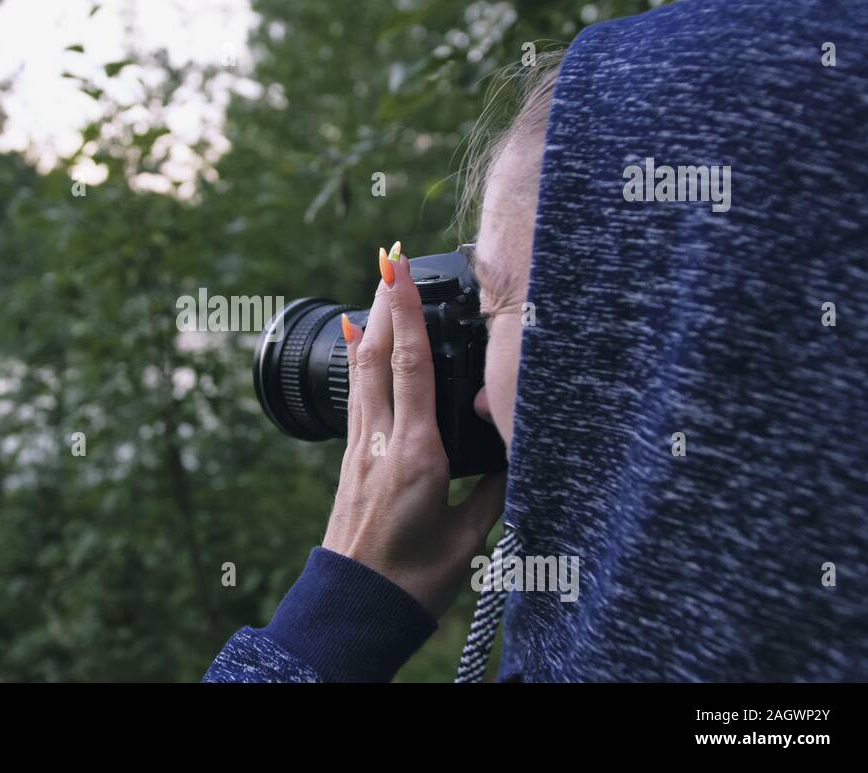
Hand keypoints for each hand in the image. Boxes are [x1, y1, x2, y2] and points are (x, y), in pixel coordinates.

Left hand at [322, 242, 506, 617]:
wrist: (355, 607)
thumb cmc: (414, 580)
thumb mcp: (468, 538)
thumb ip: (493, 492)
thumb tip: (516, 458)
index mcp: (416, 456)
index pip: (412, 366)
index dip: (407, 313)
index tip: (401, 271)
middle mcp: (381, 443)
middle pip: (378, 355)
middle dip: (385, 303)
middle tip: (390, 259)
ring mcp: (360, 449)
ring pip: (361, 373)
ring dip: (371, 327)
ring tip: (378, 288)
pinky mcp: (351, 460)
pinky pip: (354, 397)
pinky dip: (358, 363)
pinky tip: (356, 344)